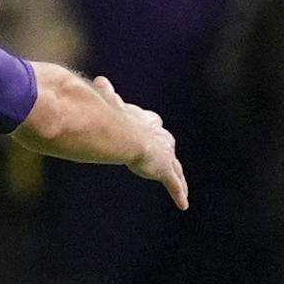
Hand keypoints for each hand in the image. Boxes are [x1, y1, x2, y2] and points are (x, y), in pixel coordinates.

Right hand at [95, 75, 188, 209]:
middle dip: (167, 150)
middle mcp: (159, 136)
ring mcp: (164, 155)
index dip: (150, 126)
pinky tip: (184, 205)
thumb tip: (99, 78)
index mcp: (146, 121)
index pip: (152, 122)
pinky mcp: (165, 170)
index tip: (152, 127)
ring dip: (177, 177)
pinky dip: (179, 194)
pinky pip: (174, 185)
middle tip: (168, 160)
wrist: (123, 134)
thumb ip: (106, 94)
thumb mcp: (109, 104)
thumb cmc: (113, 119)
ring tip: (182, 187)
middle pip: (167, 144)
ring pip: (175, 168)